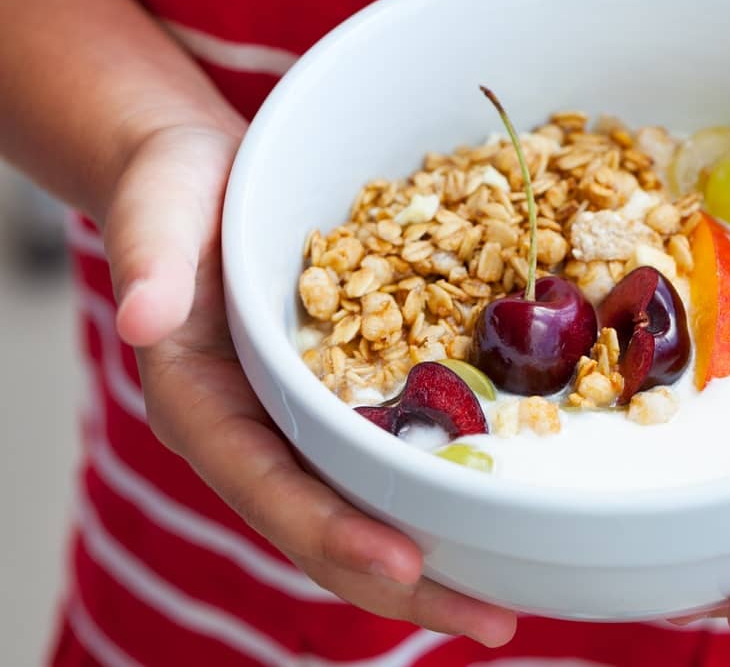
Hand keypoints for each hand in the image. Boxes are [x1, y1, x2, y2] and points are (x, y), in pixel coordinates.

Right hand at [105, 123, 517, 645]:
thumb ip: (150, 259)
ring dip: (438, 557)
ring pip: (368, 509)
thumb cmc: (176, 192)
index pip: (270, 488)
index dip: (334, 533)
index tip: (405, 564)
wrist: (207, 179)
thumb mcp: (158, 209)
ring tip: (514, 596)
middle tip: (495, 620)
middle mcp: (257, 434)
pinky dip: (439, 491)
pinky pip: (393, 458)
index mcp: (204, 406)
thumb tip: (144, 319)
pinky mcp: (344, 401)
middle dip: (407, 584)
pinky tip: (501, 508)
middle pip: (329, 528)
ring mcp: (303, 425)